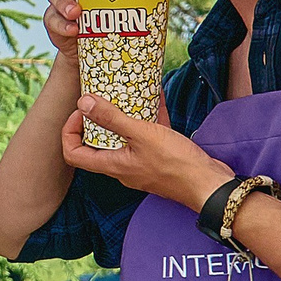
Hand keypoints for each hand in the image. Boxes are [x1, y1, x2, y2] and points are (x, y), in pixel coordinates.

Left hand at [61, 92, 234, 208]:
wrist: (210, 185)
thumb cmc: (176, 164)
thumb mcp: (141, 134)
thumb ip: (112, 118)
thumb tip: (83, 103)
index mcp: (112, 165)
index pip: (74, 154)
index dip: (70, 132)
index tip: (81, 111)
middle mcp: (123, 168)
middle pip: (97, 145)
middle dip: (96, 120)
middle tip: (102, 99)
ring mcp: (141, 165)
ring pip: (123, 140)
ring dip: (122, 118)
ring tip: (125, 95)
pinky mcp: (159, 160)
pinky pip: (147, 137)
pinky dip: (147, 119)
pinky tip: (155, 99)